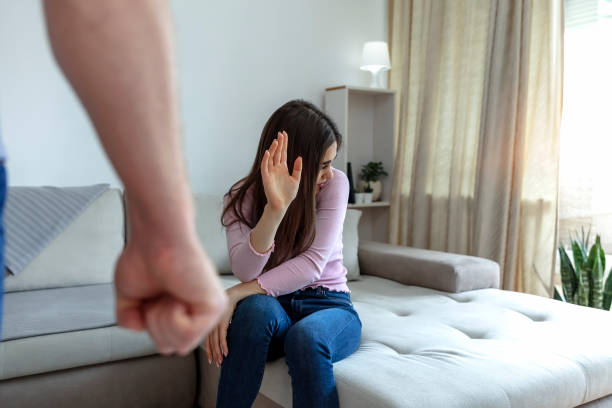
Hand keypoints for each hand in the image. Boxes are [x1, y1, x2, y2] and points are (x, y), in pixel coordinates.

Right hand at [115, 231, 227, 355]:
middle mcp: (201, 313)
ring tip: (169, 292)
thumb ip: (130, 319)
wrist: (155, 238)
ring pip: (179, 345)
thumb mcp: (129, 297)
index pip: (166, 345)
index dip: (149, 325)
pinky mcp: (215, 307)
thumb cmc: (144, 258)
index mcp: (186, 313)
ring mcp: (211, 312)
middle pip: (171, 348)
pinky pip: (186, 335)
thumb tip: (139, 328)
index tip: (152, 296)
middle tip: (159, 293)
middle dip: (155, 324)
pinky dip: (172, 316)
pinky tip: (178, 293)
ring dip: (162, 319)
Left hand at [203, 281, 265, 366]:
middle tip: (216, 363)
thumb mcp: (227, 315)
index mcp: (211, 321)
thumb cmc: (234, 302)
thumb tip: (224, 335)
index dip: (209, 350)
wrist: (238, 291)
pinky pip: (222, 335)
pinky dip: (224, 345)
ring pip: (215, 340)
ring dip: (218, 352)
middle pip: (210, 341)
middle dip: (213, 354)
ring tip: (221, 361)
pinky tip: (226, 352)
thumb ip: (224, 324)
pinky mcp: (224, 319)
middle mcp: (212, 321)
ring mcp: (217, 320)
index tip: (211, 359)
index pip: (208, 339)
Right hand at [261, 131, 302, 212]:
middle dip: (279, 143)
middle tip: (280, 133)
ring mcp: (270, 172)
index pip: (283, 153)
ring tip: (276, 140)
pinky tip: (268, 152)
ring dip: (273, 149)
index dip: (284, 144)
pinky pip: (264, 166)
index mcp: (283, 168)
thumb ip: (297, 169)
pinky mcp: (266, 177)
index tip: (285, 135)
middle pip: (277, 153)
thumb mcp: (296, 179)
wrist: (282, 204)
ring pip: (270, 157)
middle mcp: (276, 168)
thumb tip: (299, 157)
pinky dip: (265, 159)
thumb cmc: (288, 194)